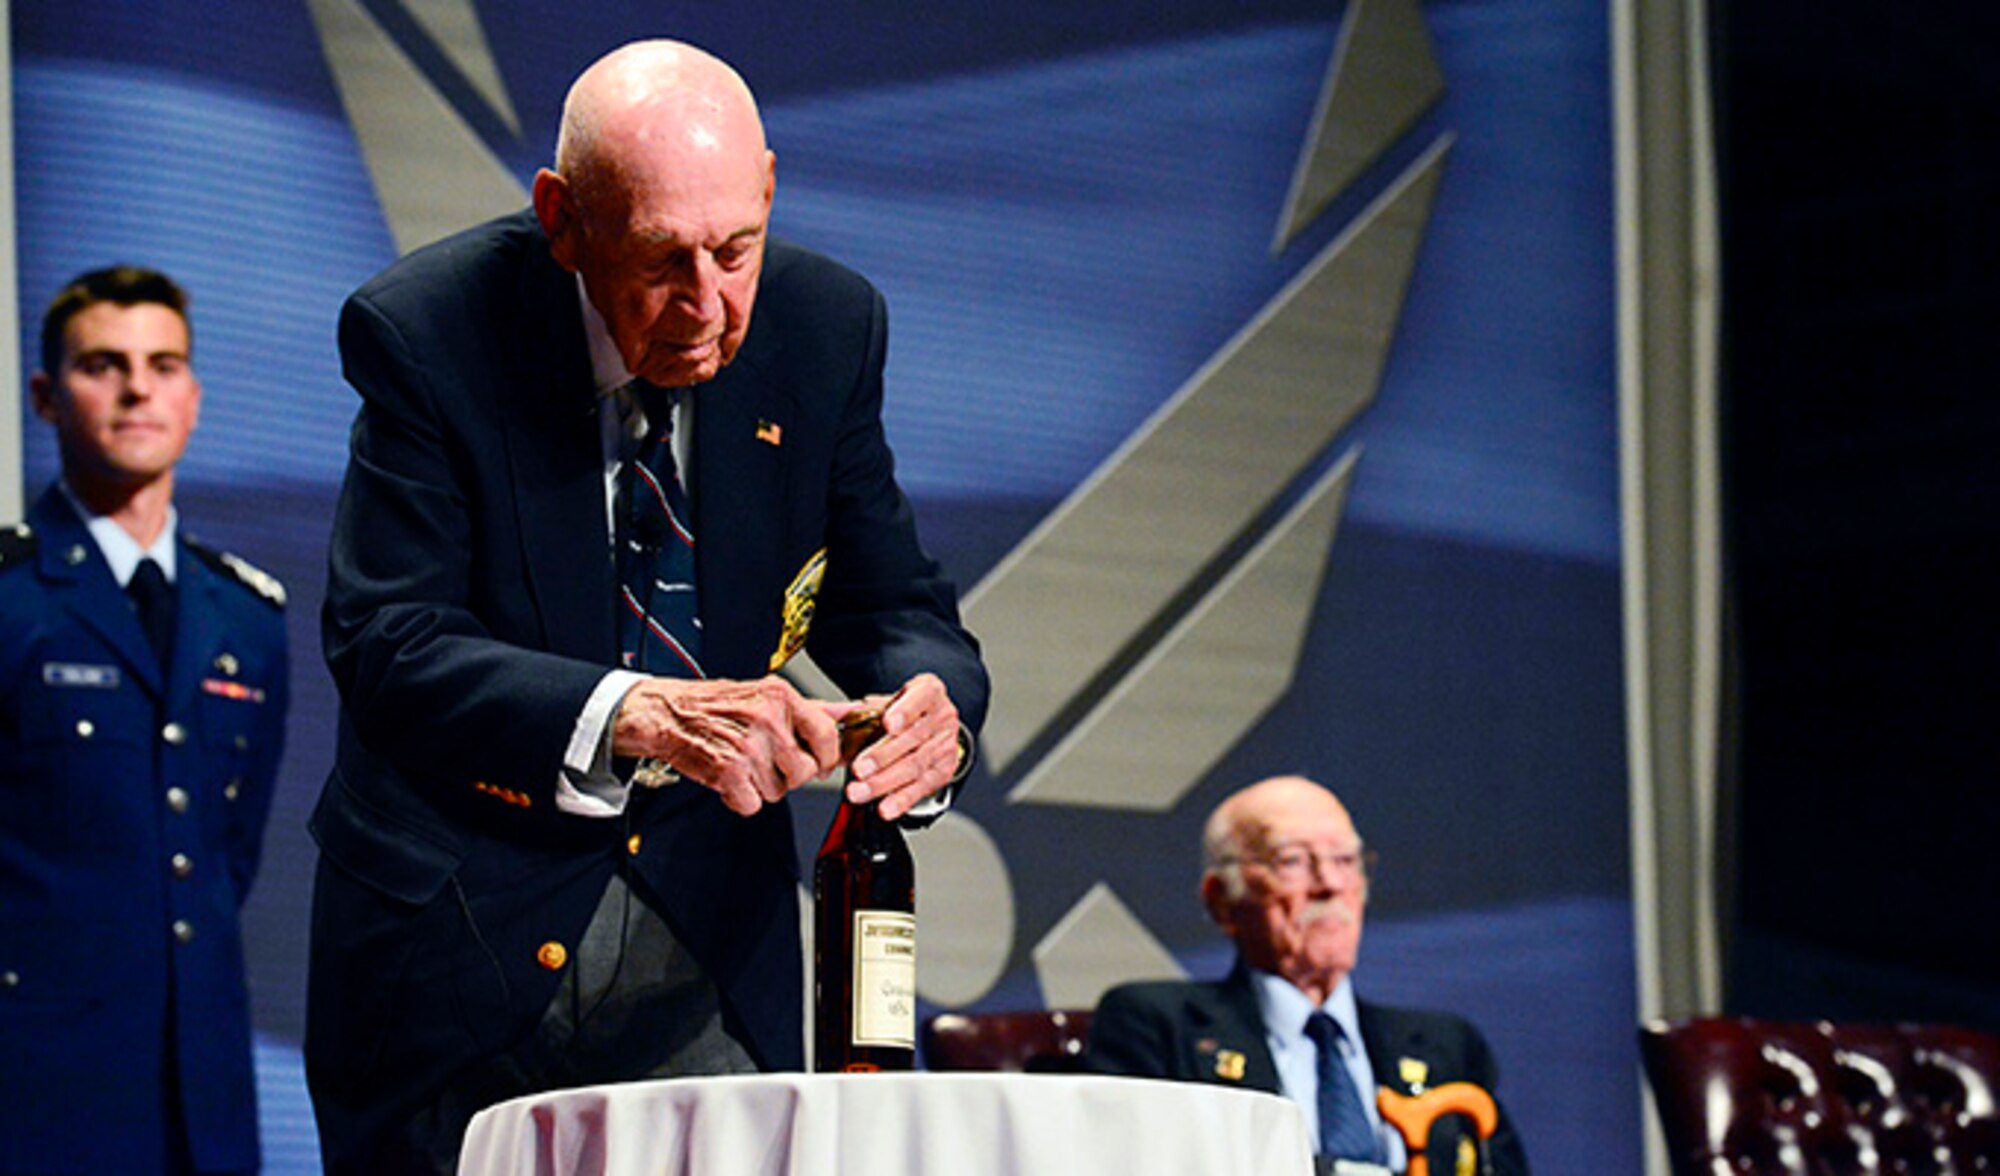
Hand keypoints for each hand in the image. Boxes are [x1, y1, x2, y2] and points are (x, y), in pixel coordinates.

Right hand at [612, 676, 841, 815]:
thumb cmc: (718, 705)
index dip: (826, 757)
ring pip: (779, 791)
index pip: (828, 736)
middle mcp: (766, 720)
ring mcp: (748, 747)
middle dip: (790, 774)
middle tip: (769, 761)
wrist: (668, 713)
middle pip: (805, 771)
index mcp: (780, 697)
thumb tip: (851, 713)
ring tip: (745, 764)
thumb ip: (811, 709)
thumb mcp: (767, 694)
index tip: (818, 761)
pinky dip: (741, 799)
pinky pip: (753, 804)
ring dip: (763, 786)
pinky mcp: (728, 772)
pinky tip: (731, 778)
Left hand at [837, 673, 962, 820]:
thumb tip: (832, 717)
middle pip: (913, 738)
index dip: (905, 711)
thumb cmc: (907, 710)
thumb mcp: (891, 699)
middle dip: (883, 755)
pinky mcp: (944, 771)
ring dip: (885, 782)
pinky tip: (885, 808)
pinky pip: (922, 788)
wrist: (937, 726)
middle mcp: (942, 717)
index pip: (922, 696)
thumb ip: (867, 708)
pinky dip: (901, 800)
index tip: (887, 723)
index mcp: (930, 691)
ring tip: (860, 791)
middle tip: (858, 768)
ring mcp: (945, 745)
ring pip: (915, 765)